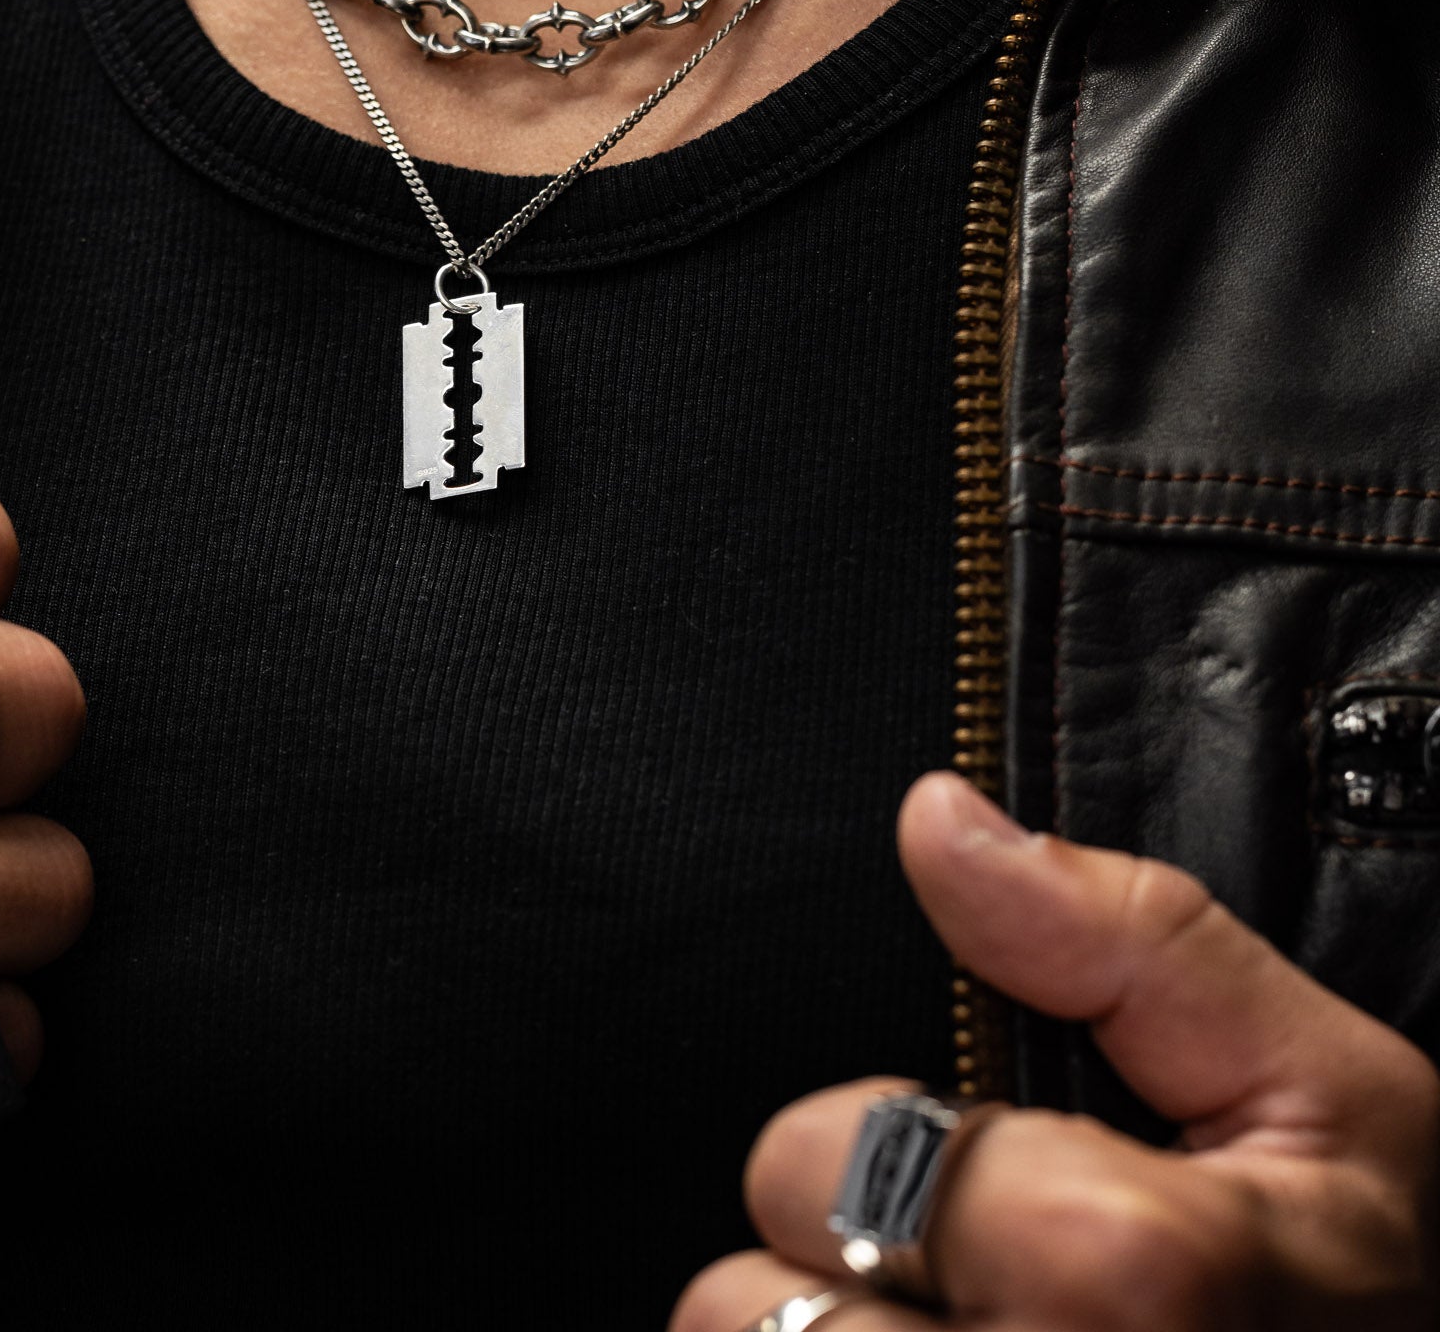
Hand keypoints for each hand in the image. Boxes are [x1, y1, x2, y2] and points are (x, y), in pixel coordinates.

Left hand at [672, 773, 1439, 1330]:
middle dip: (830, 1263)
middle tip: (963, 1274)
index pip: (810, 1164)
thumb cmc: (1365, 1290)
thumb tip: (941, 821)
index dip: (865, 1136)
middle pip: (740, 1307)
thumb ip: (1124, 936)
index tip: (971, 1156)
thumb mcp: (1315, 1085)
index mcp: (1124, 1281)